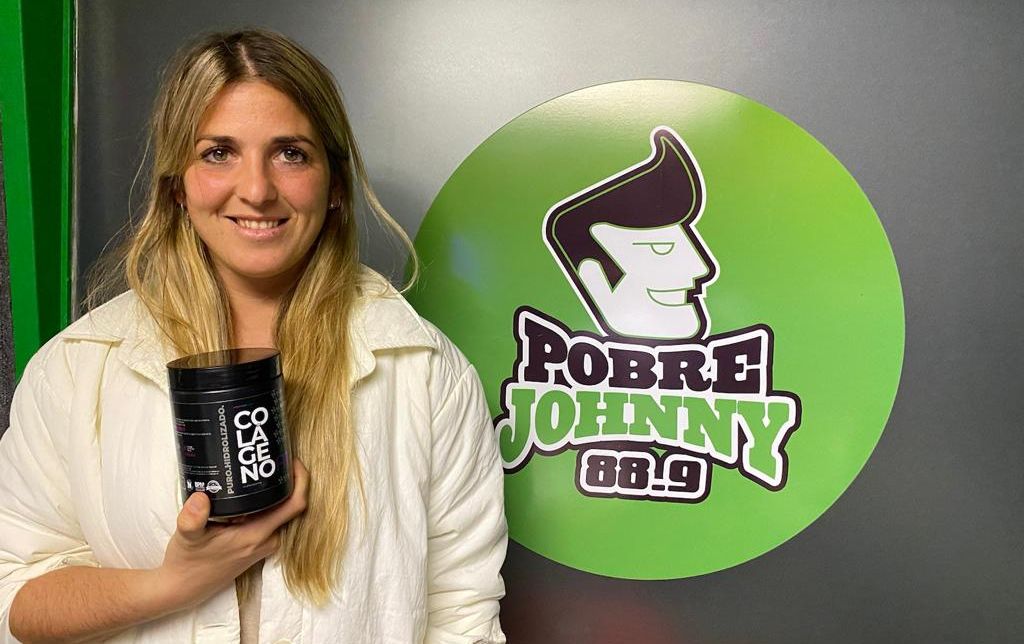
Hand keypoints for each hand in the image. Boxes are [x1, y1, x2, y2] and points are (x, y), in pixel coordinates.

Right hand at [154, 457, 308, 611]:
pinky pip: (271, 518)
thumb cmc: (187, 562)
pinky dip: (266, 503)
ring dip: (275, 491)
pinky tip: (250, 490)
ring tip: (261, 467)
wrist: (184, 588)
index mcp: (256, 535)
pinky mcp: (258, 545)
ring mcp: (264, 544)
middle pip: (291, 504)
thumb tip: (200, 497)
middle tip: (273, 457)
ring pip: (281, 511)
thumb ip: (193, 519)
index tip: (291, 461)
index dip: (300, 480)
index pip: (294, 506)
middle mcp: (267, 540)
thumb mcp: (186, 537)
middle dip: (287, 480)